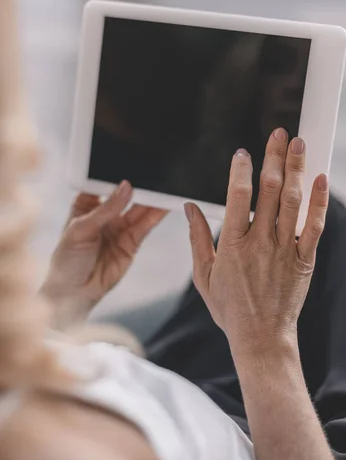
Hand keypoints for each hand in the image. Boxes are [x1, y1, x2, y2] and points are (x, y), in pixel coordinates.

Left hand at [42, 181, 166, 327]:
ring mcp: (119, 228)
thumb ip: (106, 209)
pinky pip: (146, 226)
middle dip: (139, 186)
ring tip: (165, 188)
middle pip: (126, 196)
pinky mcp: (131, 242)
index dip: (117, 175)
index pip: (104, 184)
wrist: (73, 294)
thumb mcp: (80, 229)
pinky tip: (165, 205)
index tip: (131, 166)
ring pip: (139, 210)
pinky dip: (156, 215)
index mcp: (86, 205)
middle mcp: (104, 214)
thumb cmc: (66, 261)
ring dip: (152, 200)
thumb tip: (126, 188)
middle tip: (153, 175)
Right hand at [184, 128, 328, 355]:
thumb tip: (188, 207)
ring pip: (292, 202)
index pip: (238, 196)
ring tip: (299, 144)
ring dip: (296, 169)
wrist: (261, 337)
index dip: (241, 169)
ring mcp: (284, 250)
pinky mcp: (304, 260)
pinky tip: (320, 179)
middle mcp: (259, 242)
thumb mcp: (203, 275)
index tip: (243, 152)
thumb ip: (196, 238)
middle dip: (274, 157)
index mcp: (232, 244)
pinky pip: (315, 227)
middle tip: (279, 133)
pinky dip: (319, 202)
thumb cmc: (230, 308)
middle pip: (268, 190)